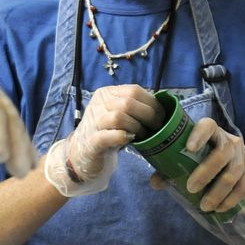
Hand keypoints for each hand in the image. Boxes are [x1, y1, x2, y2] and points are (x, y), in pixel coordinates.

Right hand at [44, 85, 161, 196]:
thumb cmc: (108, 133)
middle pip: (128, 103)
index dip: (152, 103)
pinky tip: (129, 140)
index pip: (134, 90)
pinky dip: (122, 137)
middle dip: (148, 116)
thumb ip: (136, 107)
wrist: (82, 153)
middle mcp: (98, 104)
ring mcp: (93, 122)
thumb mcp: (122, 115)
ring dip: (136, 127)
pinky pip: (108, 136)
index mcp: (107, 93)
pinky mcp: (91, 142)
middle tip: (154, 129)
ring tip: (141, 136)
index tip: (161, 117)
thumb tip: (161, 106)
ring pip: (118, 117)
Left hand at [177, 118, 244, 214]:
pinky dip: (229, 200)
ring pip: (232, 172)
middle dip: (205, 172)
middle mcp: (231, 142)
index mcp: (213, 135)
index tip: (189, 148)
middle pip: (222, 152)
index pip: (208, 126)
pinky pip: (242, 187)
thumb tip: (155, 182)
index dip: (199, 134)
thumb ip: (173, 172)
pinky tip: (219, 208)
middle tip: (191, 188)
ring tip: (204, 206)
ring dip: (217, 192)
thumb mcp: (193, 168)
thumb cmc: (214, 170)